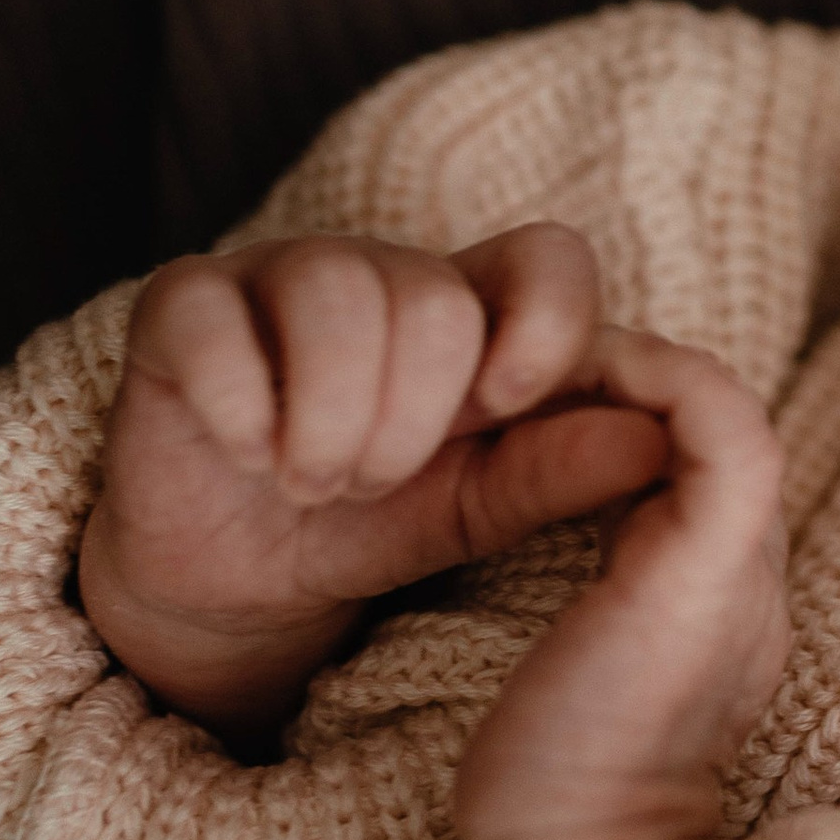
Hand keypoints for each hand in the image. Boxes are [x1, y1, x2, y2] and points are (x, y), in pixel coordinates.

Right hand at [80, 228, 676, 733]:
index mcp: (471, 305)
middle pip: (434, 299)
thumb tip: (659, 437)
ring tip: (311, 480)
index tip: (506, 407)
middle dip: (406, 424)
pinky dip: (242, 412)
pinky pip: (217, 323)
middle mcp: (379, 268)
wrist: (237, 582)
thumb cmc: (370, 524)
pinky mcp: (180, 302)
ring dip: (328, 424)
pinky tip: (244, 451)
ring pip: (332, 295)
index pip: (549, 256)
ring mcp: (273, 271)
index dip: (544, 325)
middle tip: (369, 482)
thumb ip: (559, 469)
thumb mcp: (477, 509)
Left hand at [453, 329, 788, 839]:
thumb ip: (600, 594)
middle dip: (623, 377)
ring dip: (634, 364)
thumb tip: (557, 538)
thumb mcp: (584, 659)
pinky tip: (571, 382)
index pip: (693, 461)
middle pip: (711, 420)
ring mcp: (744, 559)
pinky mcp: (716, 553)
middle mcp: (749, 570)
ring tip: (546, 367)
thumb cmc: (551, 785)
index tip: (527, 407)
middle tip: (529, 369)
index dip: (620, 412)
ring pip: (723, 402)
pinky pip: (716, 419)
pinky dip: (652, 376)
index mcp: (719, 598)